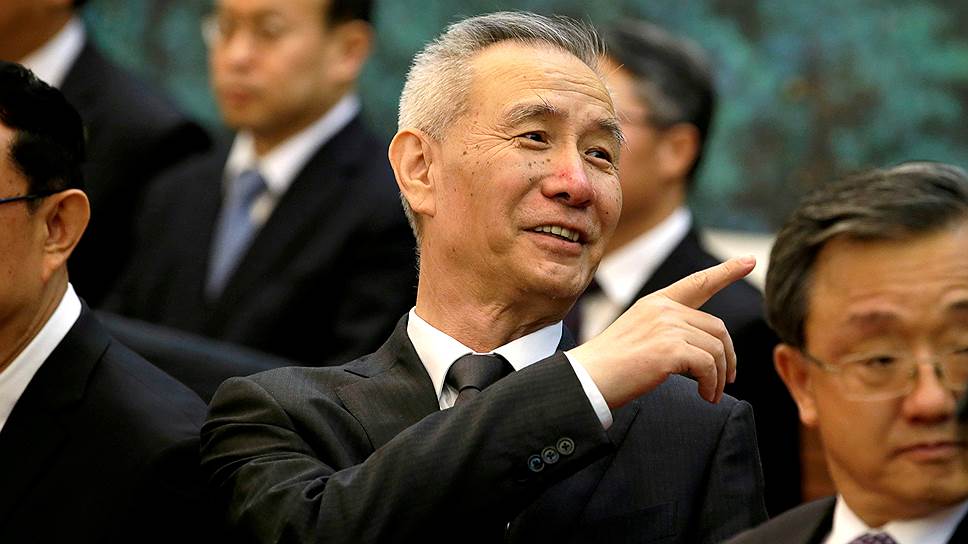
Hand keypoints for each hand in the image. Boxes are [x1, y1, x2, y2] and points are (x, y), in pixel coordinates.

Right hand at [567, 256, 755, 407]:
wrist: (586, 380)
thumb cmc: (610, 368)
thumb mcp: (640, 338)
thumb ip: (669, 332)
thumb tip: (707, 349)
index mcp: (655, 303)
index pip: (697, 283)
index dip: (726, 272)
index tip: (750, 259)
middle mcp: (663, 309)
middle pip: (717, 328)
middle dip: (727, 357)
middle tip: (726, 381)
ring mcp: (667, 326)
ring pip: (717, 349)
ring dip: (719, 377)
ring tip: (710, 395)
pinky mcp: (670, 349)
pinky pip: (709, 367)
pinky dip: (712, 385)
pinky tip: (704, 396)